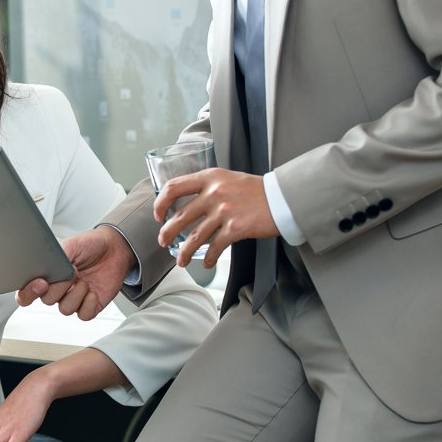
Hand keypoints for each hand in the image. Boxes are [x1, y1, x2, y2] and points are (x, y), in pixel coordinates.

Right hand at [16, 226, 133, 320]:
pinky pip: (83, 315)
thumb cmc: (89, 245)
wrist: (113, 249)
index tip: (41, 283)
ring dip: (76, 294)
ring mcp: (73, 299)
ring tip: (84, 280)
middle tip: (72, 273)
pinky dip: (89, 304)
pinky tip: (93, 291)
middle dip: (60, 287)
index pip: (26, 293)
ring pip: (65, 309)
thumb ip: (56, 255)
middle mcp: (57, 290)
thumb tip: (47, 266)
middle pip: (47, 301)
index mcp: (46, 275)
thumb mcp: (71, 244)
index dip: (28, 293)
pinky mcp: (89, 307)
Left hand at [155, 169, 278, 267]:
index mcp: (209, 177)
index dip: (161, 203)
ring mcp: (224, 211)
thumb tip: (187, 202)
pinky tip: (207, 263)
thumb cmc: (255, 190)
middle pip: (180, 216)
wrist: (282, 198)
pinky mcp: (236, 228)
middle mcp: (214, 193)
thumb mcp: (227, 178)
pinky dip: (209, 258)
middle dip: (167, 233)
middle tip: (163, 242)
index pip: (174, 187)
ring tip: (181, 260)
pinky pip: (215, 247)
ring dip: (184, 252)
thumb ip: (208, 186)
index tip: (159, 215)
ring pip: (194, 236)